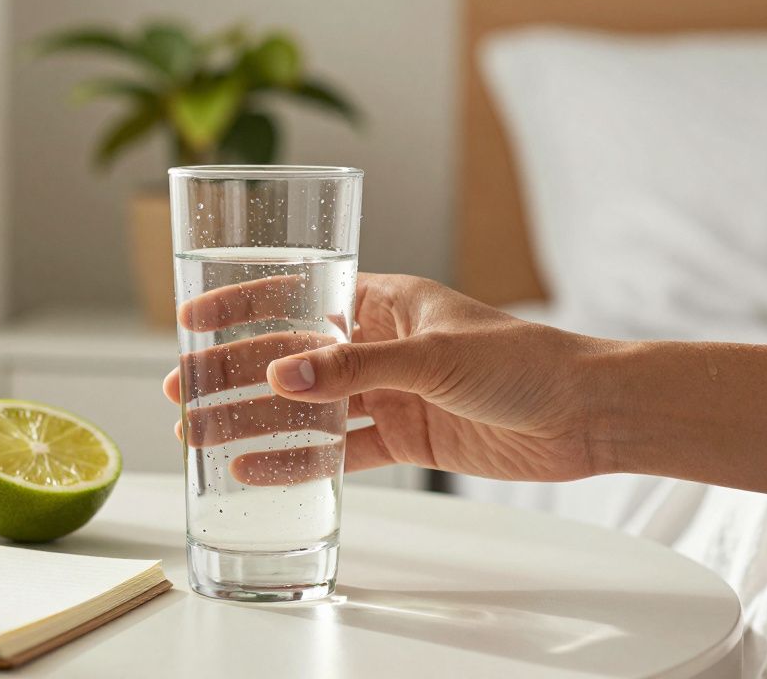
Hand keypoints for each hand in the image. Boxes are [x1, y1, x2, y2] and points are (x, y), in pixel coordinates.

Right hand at [163, 273, 612, 484]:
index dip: (240, 306)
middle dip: (232, 373)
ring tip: (202, 436)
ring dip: (254, 420)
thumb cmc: (522, 361)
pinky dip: (298, 460)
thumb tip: (282, 372)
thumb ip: (356, 367)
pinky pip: (337, 450)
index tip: (190, 322)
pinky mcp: (402, 437)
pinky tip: (256, 470)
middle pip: (289, 356)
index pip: (296, 295)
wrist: (583, 414)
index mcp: (383, 301)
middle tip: (183, 392)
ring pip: (305, 407)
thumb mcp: (433, 355)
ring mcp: (387, 392)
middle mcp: (377, 344)